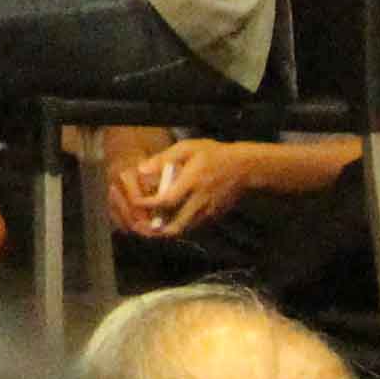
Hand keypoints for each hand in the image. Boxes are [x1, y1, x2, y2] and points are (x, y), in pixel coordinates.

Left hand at [112, 139, 247, 238]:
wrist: (243, 168)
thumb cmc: (214, 154)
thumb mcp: (187, 148)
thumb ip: (163, 158)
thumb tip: (141, 169)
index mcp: (192, 182)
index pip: (166, 201)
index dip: (148, 205)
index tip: (136, 203)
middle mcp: (200, 201)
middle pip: (176, 225)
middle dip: (156, 230)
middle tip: (140, 225)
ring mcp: (208, 212)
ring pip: (184, 230)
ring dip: (166, 230)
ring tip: (150, 224)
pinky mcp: (214, 217)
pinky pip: (193, 227)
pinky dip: (179, 227)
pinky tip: (168, 220)